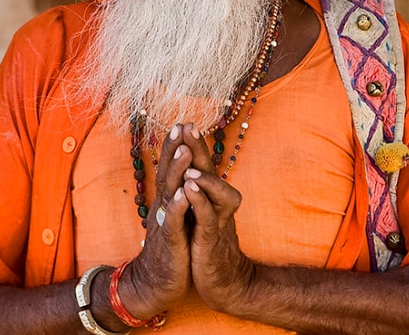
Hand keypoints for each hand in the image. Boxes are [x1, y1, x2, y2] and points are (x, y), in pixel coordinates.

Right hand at [117, 123, 193, 318]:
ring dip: (176, 171)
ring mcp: (165, 224)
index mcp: (166, 202)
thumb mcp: (174, 219)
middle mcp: (163, 208)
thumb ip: (176, 197)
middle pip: (167, 173)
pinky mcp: (171, 242)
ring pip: (170, 193)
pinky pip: (174, 222)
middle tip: (180, 126)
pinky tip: (184, 194)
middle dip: (173, 150)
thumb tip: (182, 174)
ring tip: (183, 150)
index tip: (182, 123)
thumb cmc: (169, 249)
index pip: (169, 169)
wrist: (154, 284)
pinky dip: (178, 207)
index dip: (174, 147)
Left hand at [178, 126, 256, 312]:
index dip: (195, 146)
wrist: (225, 284)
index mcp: (211, 199)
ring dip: (204, 177)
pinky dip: (199, 203)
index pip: (203, 166)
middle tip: (189, 126)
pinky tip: (188, 190)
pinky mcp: (212, 242)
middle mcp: (218, 206)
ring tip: (190, 162)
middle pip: (211, 171)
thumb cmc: (209, 248)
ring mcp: (218, 223)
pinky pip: (208, 219)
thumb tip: (188, 172)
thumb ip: (198, 195)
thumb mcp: (200, 218)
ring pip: (217, 194)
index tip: (183, 123)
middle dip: (200, 149)